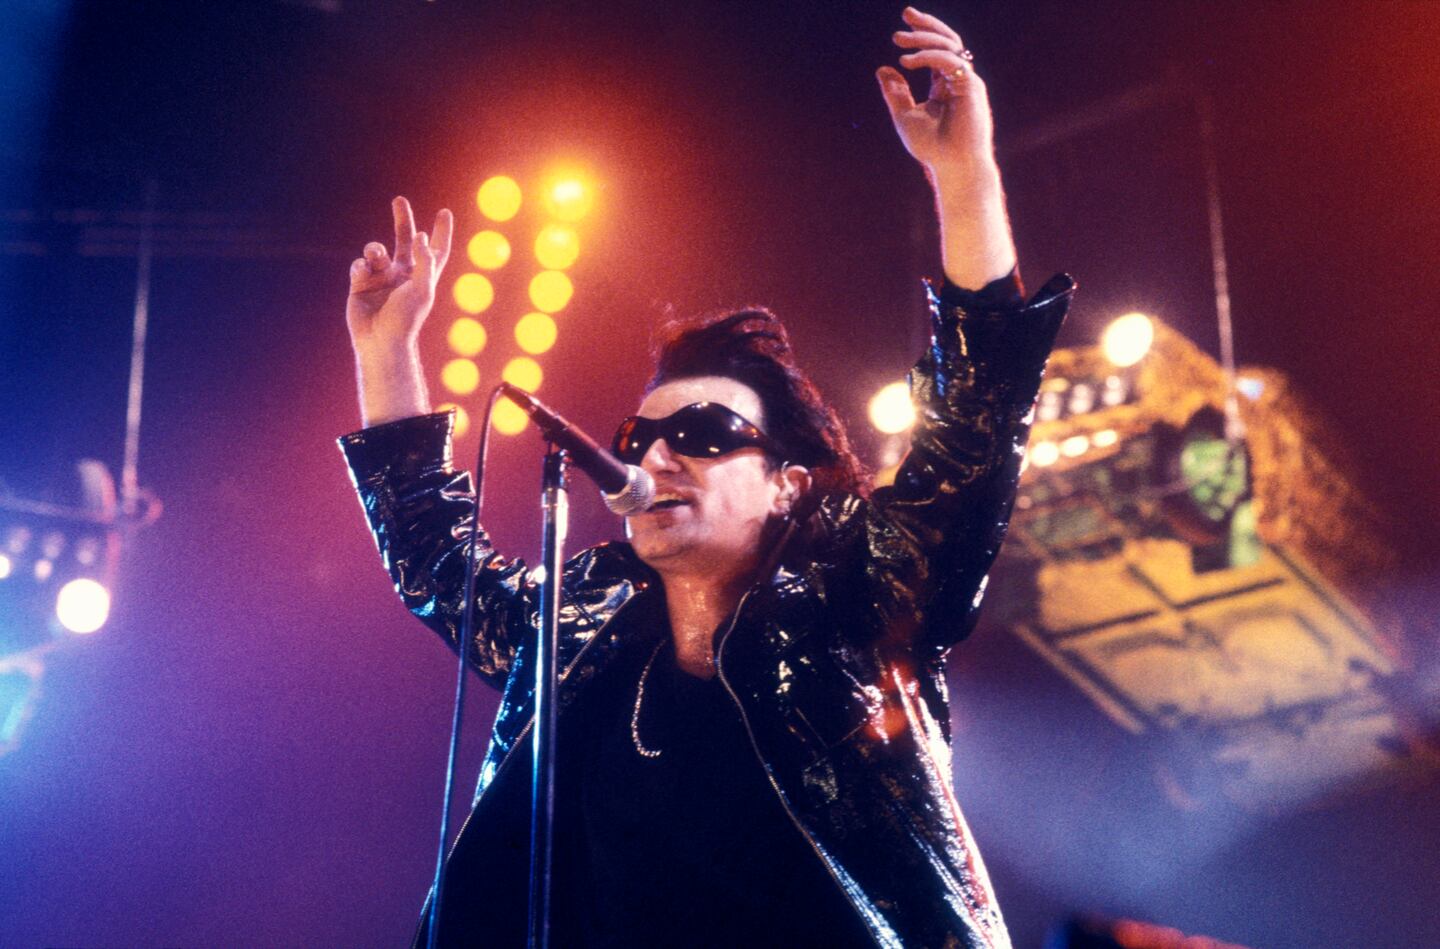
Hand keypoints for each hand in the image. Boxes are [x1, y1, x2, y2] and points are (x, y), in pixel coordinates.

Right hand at [346, 196, 452, 350]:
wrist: (379, 340)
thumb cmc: (406, 319)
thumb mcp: (421, 290)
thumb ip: (424, 262)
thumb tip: (422, 236)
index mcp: (423, 277)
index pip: (436, 250)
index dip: (441, 232)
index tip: (445, 212)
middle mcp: (403, 274)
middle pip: (404, 240)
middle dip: (402, 220)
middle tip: (399, 200)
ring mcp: (382, 278)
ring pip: (376, 250)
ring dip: (375, 249)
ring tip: (376, 256)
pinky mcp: (361, 284)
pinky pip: (359, 264)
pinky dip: (360, 265)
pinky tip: (362, 274)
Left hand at [876, 7, 994, 178]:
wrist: (953, 167)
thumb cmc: (933, 148)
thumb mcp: (905, 116)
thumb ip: (896, 93)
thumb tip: (882, 69)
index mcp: (946, 84)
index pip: (937, 50)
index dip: (923, 34)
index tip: (905, 23)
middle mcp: (959, 79)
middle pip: (948, 41)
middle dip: (927, 25)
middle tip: (905, 14)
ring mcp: (967, 81)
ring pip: (949, 47)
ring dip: (923, 39)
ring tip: (898, 39)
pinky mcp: (971, 87)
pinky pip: (950, 61)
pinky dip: (928, 57)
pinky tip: (906, 61)